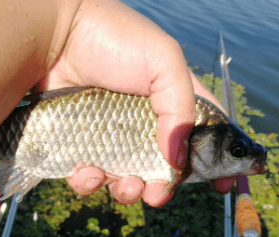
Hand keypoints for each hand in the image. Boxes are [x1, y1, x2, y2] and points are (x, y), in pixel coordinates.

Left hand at [34, 0, 233, 205]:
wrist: (58, 34)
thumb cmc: (114, 39)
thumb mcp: (164, 60)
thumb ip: (180, 109)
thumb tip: (177, 160)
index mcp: (172, 102)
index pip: (201, 135)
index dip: (212, 161)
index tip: (220, 183)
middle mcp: (143, 122)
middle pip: (162, 167)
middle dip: (162, 187)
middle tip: (157, 193)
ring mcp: (111, 135)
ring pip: (126, 178)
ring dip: (128, 191)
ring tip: (124, 185)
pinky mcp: (81, 143)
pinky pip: (89, 176)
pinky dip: (90, 183)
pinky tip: (88, 172)